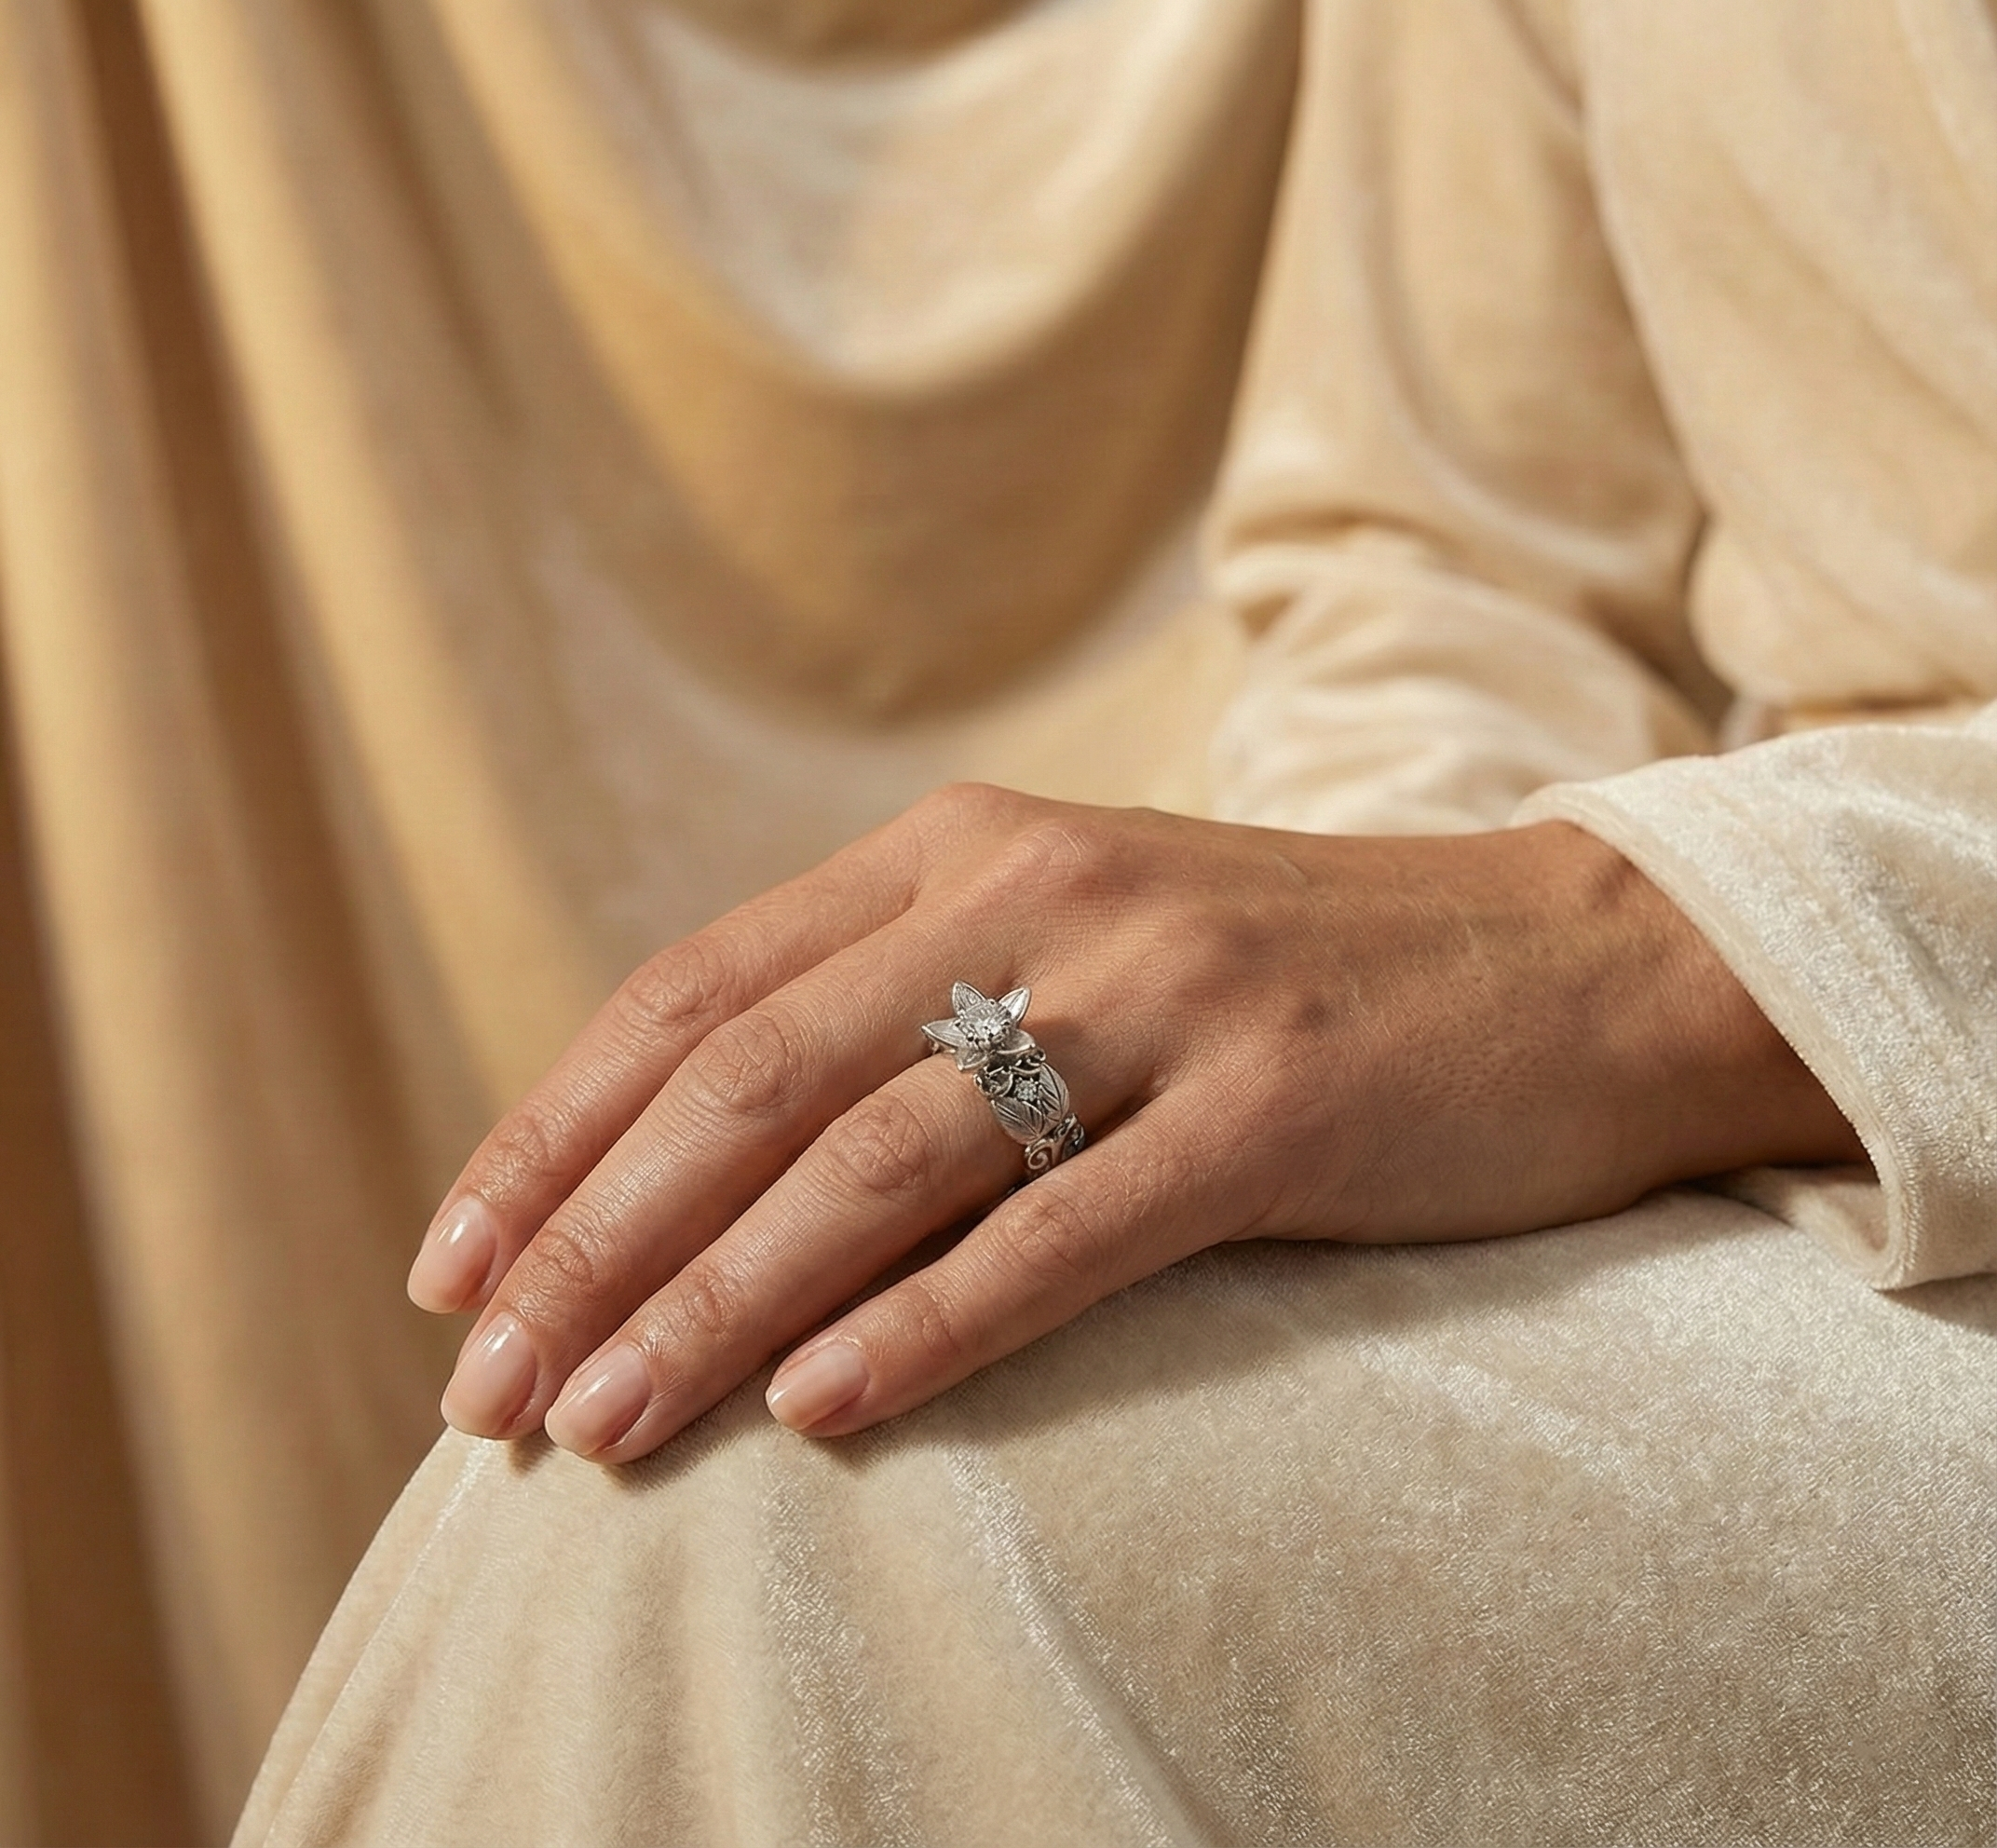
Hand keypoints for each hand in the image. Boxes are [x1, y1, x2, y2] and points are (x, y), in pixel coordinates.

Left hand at [407, 785, 1860, 1461]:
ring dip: (718, 1305)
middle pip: (756, 1081)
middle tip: (486, 1396)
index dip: (554, 1134)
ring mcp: (1161, 993)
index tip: (451, 1273)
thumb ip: (906, 1006)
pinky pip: (1065, 1228)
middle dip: (593, 1246)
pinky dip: (929, 1326)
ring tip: (602, 1434)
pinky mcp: (1273, 1103)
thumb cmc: (1290, 982)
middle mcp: (1043, 894)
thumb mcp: (1075, 946)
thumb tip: (704, 1173)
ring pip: (881, 1160)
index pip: (699, 992)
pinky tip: (820, 1416)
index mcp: (967, 849)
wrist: (1569, 966)